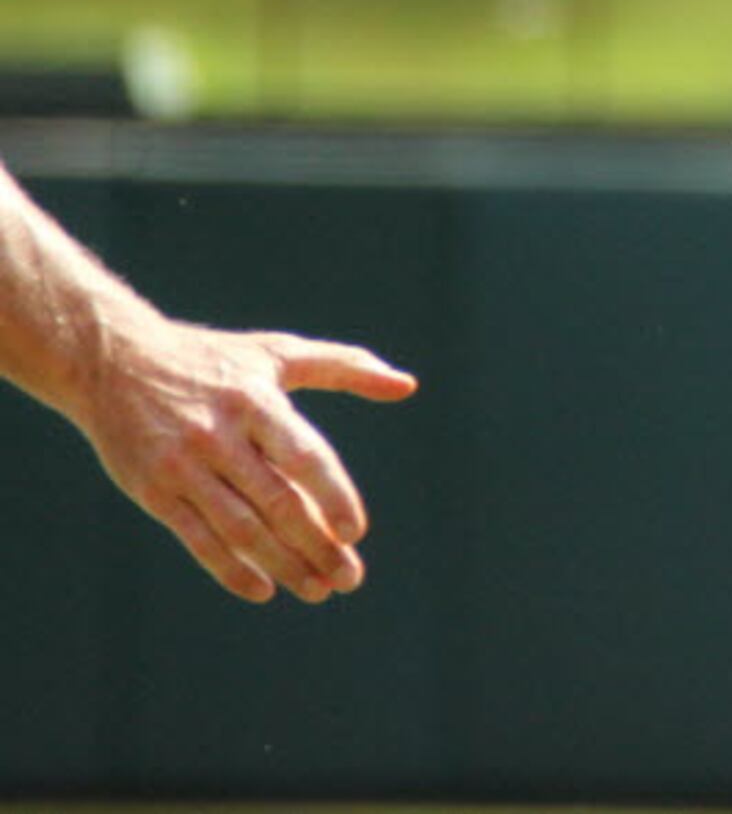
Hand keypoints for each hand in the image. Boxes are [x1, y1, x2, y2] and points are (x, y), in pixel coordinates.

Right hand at [75, 317, 417, 604]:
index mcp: (255, 401)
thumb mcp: (278, 352)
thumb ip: (346, 367)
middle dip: (317, 545)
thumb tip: (407, 385)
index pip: (304, 457)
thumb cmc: (212, 359)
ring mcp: (182, 466)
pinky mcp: (151, 490)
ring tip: (317, 590)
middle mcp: (219, 436)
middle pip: (277, 503)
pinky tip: (263, 590)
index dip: (332, 496)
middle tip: (349, 578)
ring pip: (240, 529)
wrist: (113, 361)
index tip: (357, 532)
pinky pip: (197, 539)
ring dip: (282, 565)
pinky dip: (230, 570)